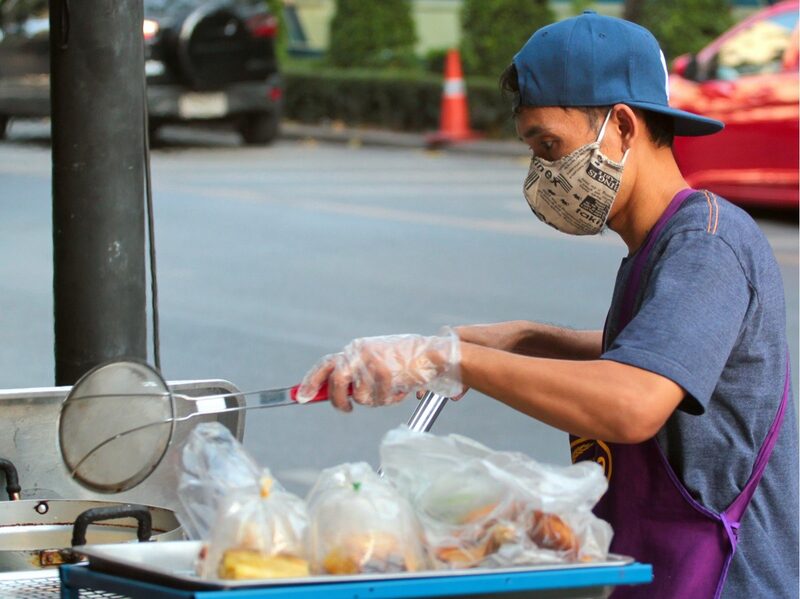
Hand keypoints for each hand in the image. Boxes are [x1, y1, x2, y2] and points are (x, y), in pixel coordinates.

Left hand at [296, 329, 461, 411]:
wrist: (433, 352)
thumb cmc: (406, 360)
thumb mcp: (376, 363)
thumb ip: (356, 375)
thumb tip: (336, 395)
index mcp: (355, 349)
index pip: (325, 365)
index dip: (311, 382)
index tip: (301, 397)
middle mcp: (359, 352)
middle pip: (336, 382)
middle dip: (340, 401)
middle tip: (349, 408)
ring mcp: (371, 360)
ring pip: (361, 397)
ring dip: (376, 401)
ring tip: (391, 392)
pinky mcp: (385, 369)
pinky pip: (380, 399)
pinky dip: (391, 400)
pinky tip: (401, 390)